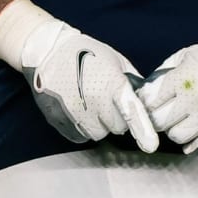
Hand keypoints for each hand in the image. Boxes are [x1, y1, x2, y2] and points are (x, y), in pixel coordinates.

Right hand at [0, 0, 158, 151]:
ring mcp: (75, 114)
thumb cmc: (85, 52)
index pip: (130, 110)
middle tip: (106, 99)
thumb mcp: (115, 60)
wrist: (47, 51)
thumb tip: (146, 100)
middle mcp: (93, 101)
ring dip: (99, 124)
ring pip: (98, 134)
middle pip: (117, 127)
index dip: (143, 129)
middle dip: (116, 117)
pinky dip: (82, 127)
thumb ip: (132, 81)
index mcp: (111, 83)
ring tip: (89, 102)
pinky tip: (76, 109)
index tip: (150, 145)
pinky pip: (80, 136)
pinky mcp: (59, 122)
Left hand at [138, 23, 197, 154]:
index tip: (153, 101)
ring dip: (176, 129)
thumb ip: (164, 73)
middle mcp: (192, 102)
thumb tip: (146, 90)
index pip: (150, 102)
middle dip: (159, 117)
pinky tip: (194, 131)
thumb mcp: (187, 55)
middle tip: (166, 111)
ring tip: (183, 120)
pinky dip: (192, 143)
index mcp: (181, 80)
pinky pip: (197, 149)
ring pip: (176, 137)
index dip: (148, 102)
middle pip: (160, 122)